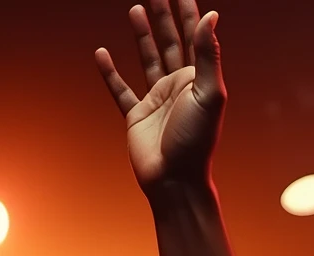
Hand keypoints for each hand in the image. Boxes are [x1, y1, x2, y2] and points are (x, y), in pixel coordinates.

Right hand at [96, 1, 224, 195]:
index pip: (194, 39)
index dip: (187, 13)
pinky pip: (121, 90)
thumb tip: (211, 17)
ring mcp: (157, 100)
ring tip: (136, 9)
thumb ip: (208, 56)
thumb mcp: (207, 95)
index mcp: (198, 82)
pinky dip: (111, 72)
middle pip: (170, 43)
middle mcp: (179, 88)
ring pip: (148, 60)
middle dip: (163, 16)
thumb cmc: (196, 142)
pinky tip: (102, 53)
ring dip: (143, 35)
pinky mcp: (137, 116)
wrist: (176, 181)